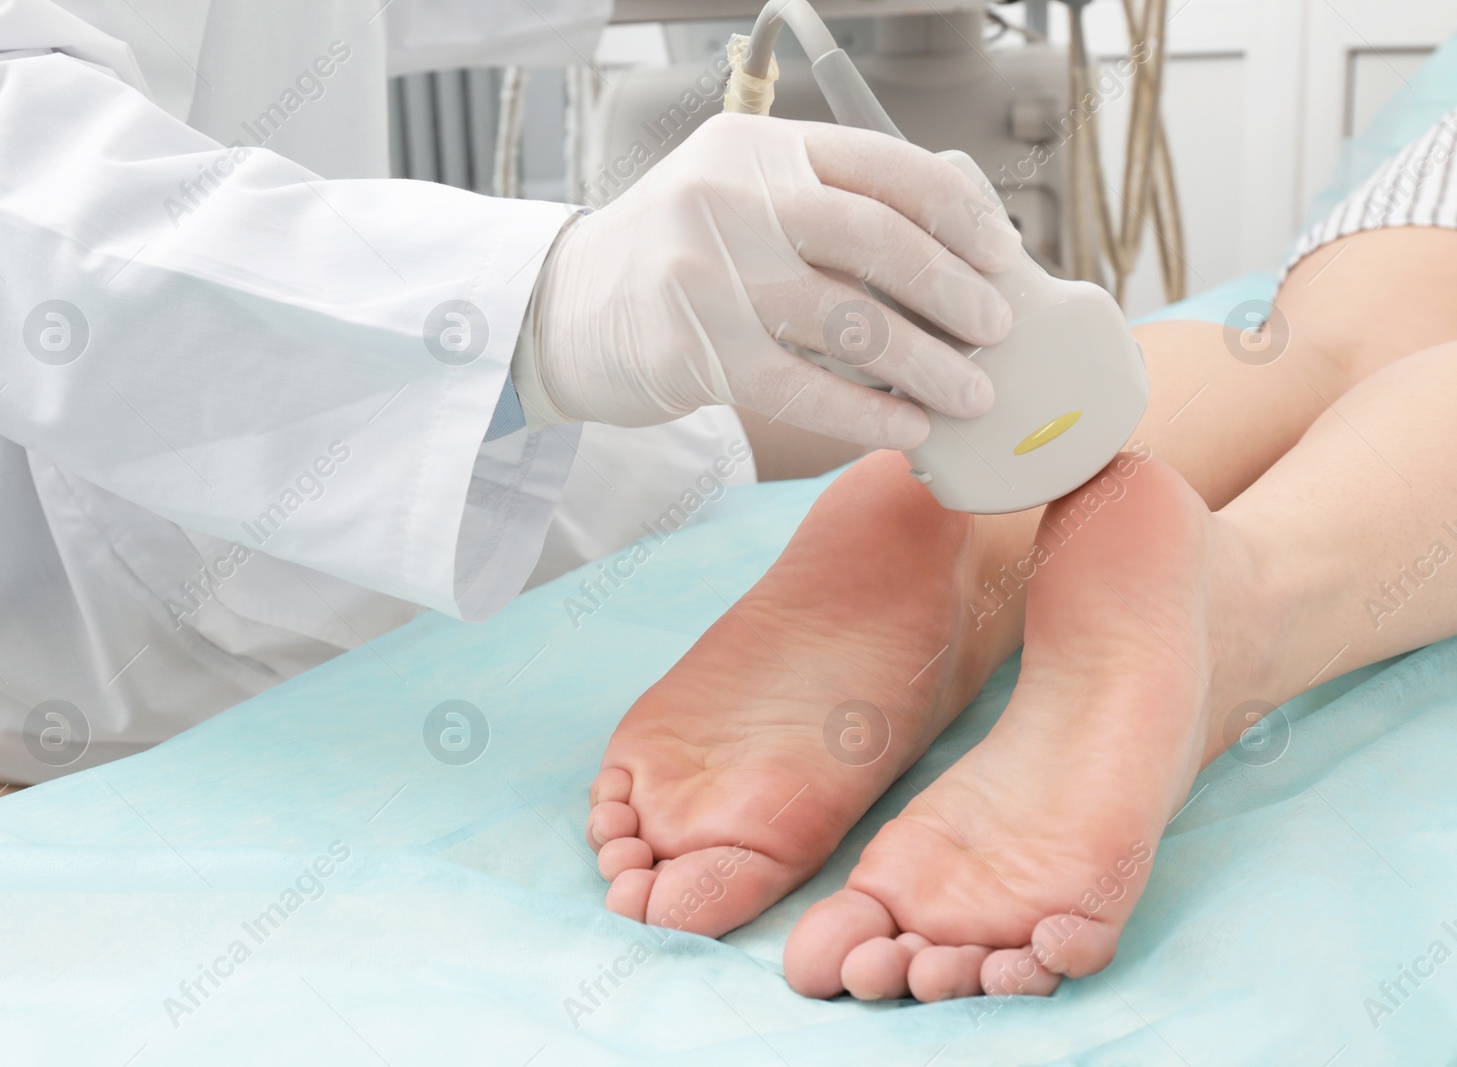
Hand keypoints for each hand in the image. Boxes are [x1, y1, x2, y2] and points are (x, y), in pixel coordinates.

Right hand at [516, 112, 1021, 448]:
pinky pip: (803, 388)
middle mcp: (730, 196)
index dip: (959, 214)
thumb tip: (955, 251)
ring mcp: (704, 273)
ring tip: (970, 394)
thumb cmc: (677, 261)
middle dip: (952, 291)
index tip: (1002, 258)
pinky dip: (867, 414)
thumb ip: (825, 207)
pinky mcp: (689, 350)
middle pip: (875, 240)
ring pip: (848, 321)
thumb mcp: (740, 198)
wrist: (564, 311)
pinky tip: (906, 430)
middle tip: (995, 331)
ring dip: (925, 364)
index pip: (885, 167)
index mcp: (760, 148)